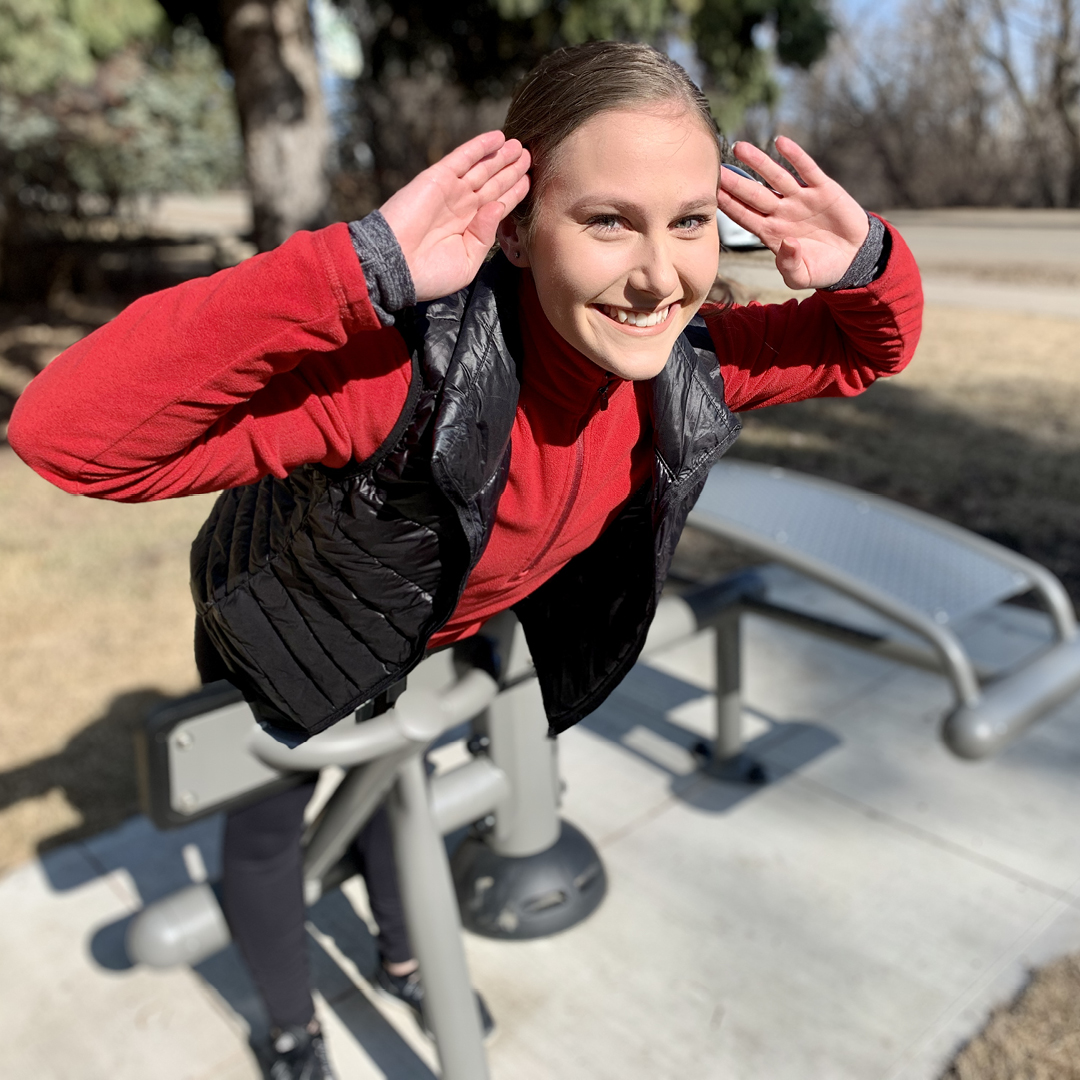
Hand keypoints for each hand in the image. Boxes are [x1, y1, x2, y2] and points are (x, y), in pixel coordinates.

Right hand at [379, 132, 530, 301]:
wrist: (396, 267)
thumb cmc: (429, 274)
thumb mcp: (467, 263)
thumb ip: (484, 237)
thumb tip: (497, 205)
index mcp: (469, 229)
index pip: (497, 204)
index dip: (514, 192)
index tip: (530, 181)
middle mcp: (461, 207)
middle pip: (493, 183)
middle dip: (511, 170)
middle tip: (530, 155)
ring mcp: (450, 191)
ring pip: (482, 168)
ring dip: (501, 156)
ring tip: (520, 145)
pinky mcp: (437, 178)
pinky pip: (462, 158)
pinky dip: (479, 146)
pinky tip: (498, 137)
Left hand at [717, 136, 868, 290]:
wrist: (854, 257)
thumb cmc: (822, 268)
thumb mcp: (802, 276)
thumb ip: (790, 265)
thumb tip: (788, 244)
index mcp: (772, 232)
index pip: (744, 216)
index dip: (728, 205)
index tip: (711, 193)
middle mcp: (782, 212)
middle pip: (753, 194)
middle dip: (735, 182)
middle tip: (716, 168)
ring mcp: (801, 198)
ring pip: (775, 176)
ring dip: (758, 162)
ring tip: (739, 147)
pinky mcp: (823, 189)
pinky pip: (806, 169)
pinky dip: (794, 156)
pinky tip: (781, 142)